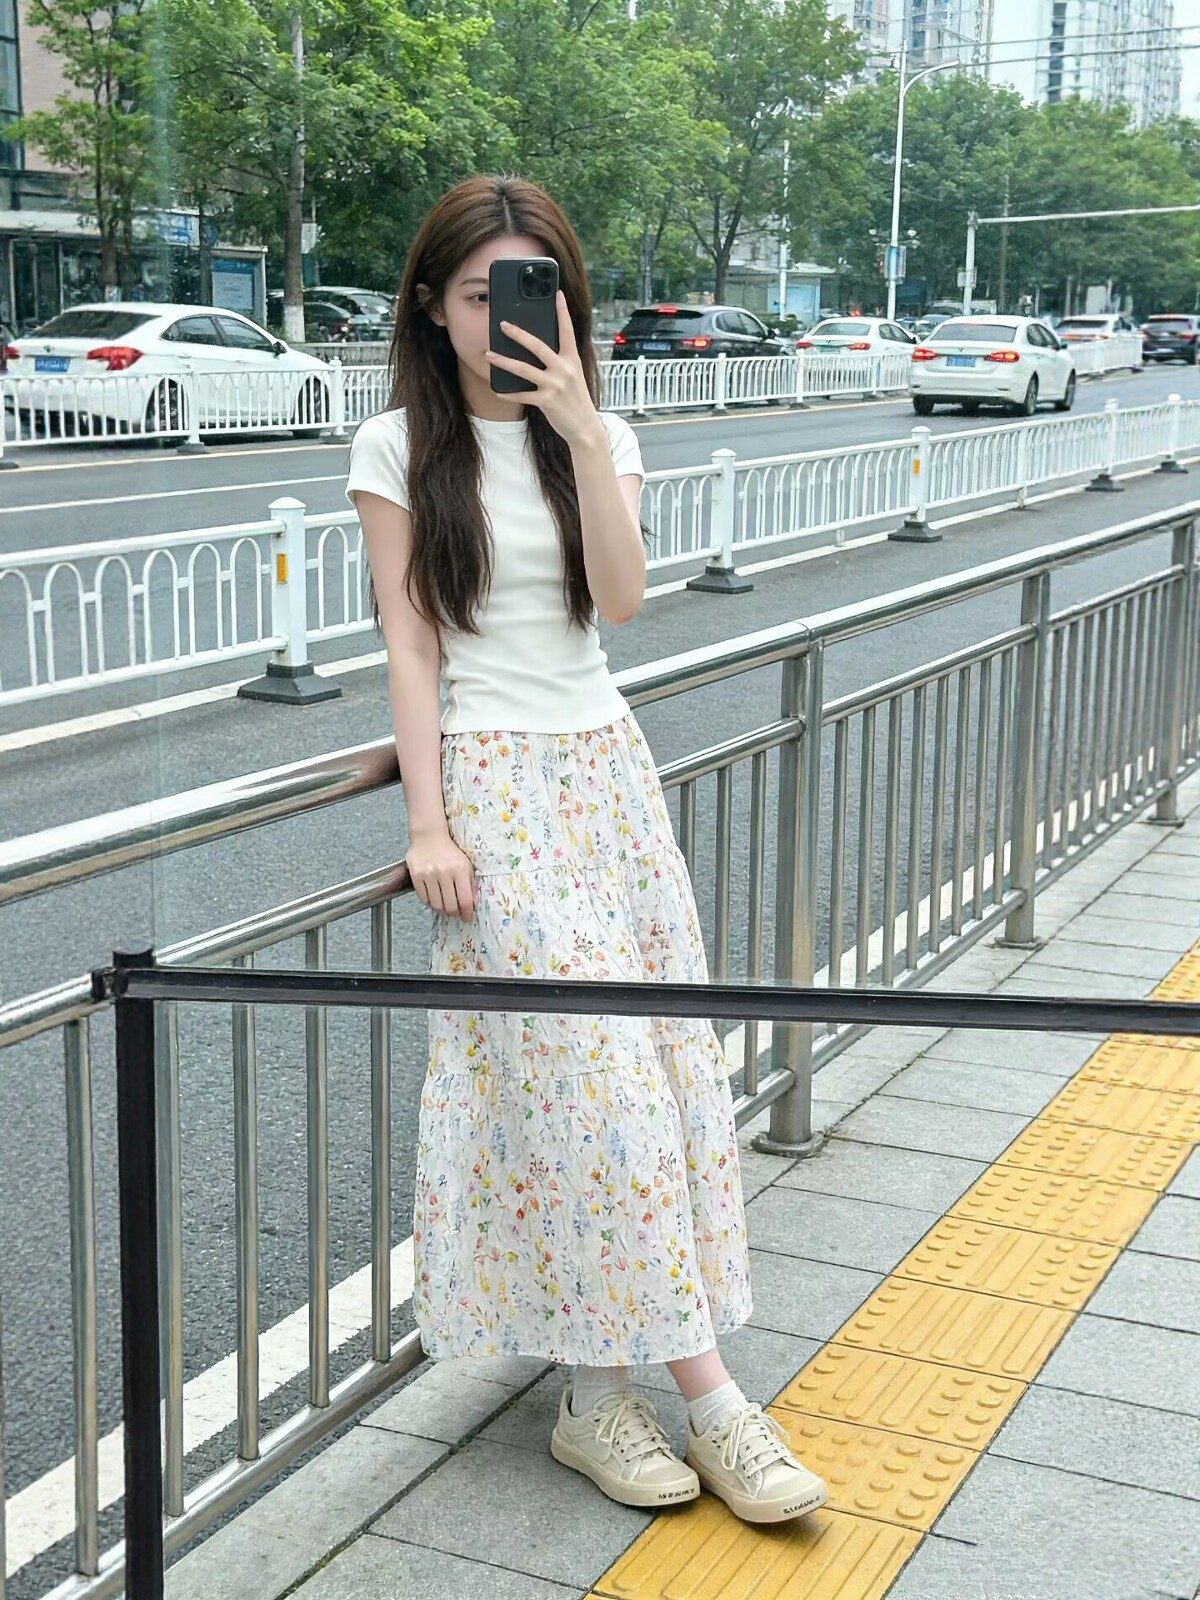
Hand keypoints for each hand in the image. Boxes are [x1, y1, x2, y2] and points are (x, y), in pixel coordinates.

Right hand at [406, 828, 477, 920]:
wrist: (429, 835)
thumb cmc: (450, 851)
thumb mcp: (466, 864)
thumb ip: (470, 883)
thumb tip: (473, 903)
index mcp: (459, 869)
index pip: (465, 900)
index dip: (466, 913)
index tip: (467, 917)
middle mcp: (444, 872)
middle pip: (450, 905)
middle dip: (454, 914)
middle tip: (456, 914)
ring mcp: (428, 874)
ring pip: (436, 904)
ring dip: (442, 910)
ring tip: (445, 909)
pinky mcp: (416, 875)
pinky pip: (423, 898)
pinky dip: (430, 903)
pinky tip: (434, 900)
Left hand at [485, 291, 605, 449]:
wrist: (585, 428)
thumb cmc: (576, 400)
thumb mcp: (574, 376)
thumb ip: (560, 361)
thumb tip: (539, 349)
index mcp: (572, 360)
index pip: (567, 331)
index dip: (562, 312)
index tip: (557, 294)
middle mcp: (564, 369)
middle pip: (538, 346)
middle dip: (518, 334)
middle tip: (503, 324)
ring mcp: (555, 385)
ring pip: (524, 369)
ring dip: (504, 361)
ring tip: (489, 354)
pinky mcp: (547, 401)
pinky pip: (522, 395)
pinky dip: (508, 393)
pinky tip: (498, 390)